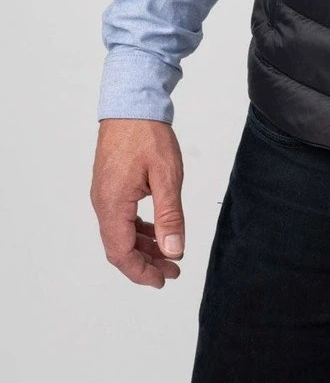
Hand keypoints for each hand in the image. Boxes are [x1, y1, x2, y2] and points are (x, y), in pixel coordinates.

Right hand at [90, 118, 185, 287]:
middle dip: (146, 263)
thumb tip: (173, 250)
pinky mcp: (111, 185)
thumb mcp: (166, 177)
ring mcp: (105, 194)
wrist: (132, 103)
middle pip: (120, 247)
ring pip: (121, 233)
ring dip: (144, 247)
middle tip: (172, 271)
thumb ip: (169, 216)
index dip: (141, 272)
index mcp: (113, 204)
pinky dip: (139, 229)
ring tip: (169, 254)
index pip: (121, 253)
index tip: (163, 280)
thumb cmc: (147, 134)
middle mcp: (103, 203)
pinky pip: (122, 217)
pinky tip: (157, 230)